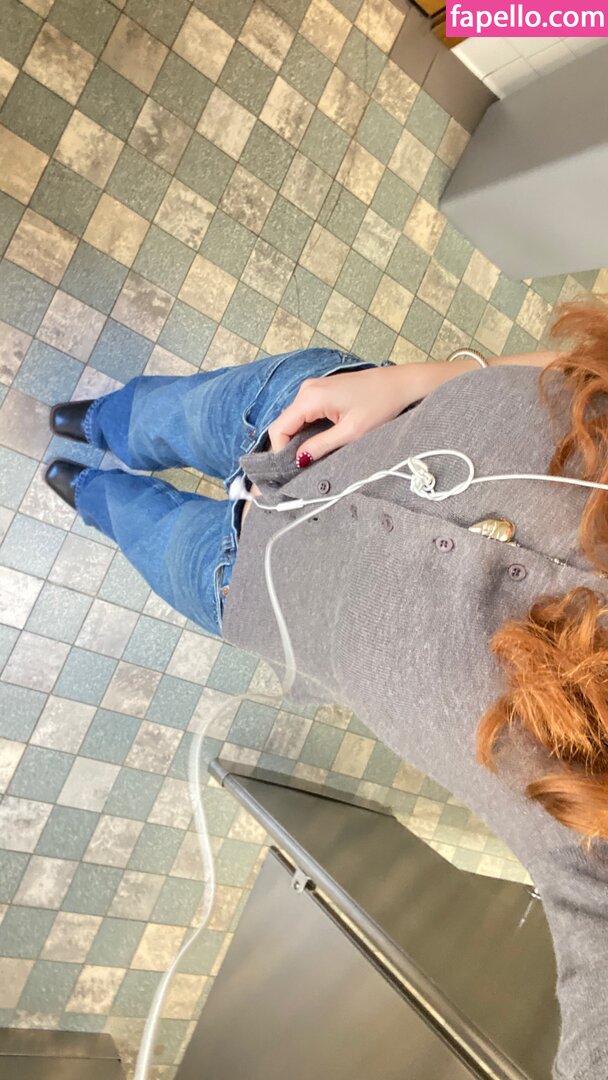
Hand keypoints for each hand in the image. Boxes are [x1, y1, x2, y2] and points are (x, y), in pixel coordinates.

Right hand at [266, 365, 421, 462]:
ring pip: (294, 419)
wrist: (401, 384)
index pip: (279, 428)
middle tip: (305, 465)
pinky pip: (305, 412)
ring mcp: (313, 387)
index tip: (293, 469)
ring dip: (300, 437)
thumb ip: (321, 445)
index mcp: (310, 397)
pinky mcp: (322, 389)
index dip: (280, 452)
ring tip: (316, 453)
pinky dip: (309, 427)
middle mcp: (306, 389)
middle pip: (284, 423)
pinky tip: (323, 438)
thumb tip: (299, 460)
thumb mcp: (351, 432)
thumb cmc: (380, 405)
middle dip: (290, 446)